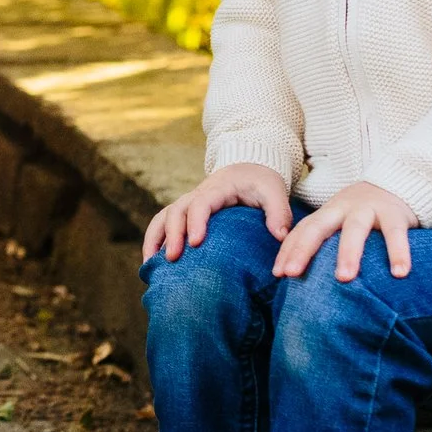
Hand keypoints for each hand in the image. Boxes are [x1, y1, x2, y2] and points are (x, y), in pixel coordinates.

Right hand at [143, 163, 292, 261]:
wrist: (249, 168)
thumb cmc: (261, 182)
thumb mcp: (274, 192)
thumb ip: (279, 213)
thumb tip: (281, 238)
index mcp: (218, 188)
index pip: (201, 203)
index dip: (196, 221)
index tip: (197, 243)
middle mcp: (197, 194)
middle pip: (176, 210)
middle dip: (172, 234)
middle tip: (173, 258)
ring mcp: (188, 203)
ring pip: (163, 216)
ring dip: (154, 238)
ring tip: (150, 263)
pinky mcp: (185, 213)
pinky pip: (163, 223)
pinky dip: (153, 240)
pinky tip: (150, 262)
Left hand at [271, 181, 416, 282]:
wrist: (400, 183)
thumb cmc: (364, 212)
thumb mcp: (341, 220)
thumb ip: (325, 240)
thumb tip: (301, 273)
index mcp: (327, 212)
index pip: (302, 231)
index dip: (288, 250)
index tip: (278, 274)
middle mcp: (343, 208)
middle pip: (318, 227)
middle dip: (303, 250)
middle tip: (292, 274)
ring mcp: (368, 208)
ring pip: (355, 230)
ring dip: (348, 254)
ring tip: (344, 279)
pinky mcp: (394, 213)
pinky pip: (395, 234)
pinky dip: (398, 253)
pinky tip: (400, 274)